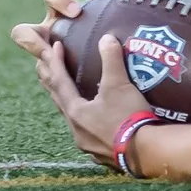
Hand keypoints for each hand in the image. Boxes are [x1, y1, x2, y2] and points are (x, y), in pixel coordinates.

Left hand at [11, 0, 147, 169]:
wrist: (143, 151)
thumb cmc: (127, 117)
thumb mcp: (120, 85)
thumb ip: (111, 61)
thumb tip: (106, 38)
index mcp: (76, 112)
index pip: (61, 83)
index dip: (56, 63)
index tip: (53, 47)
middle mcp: (76, 129)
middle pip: (60, 102)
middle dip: (54, 84)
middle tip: (47, 69)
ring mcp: (86, 143)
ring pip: (73, 119)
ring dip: (69, 103)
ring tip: (71, 94)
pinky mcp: (100, 152)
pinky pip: (87, 132)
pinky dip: (87, 121)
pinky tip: (96, 121)